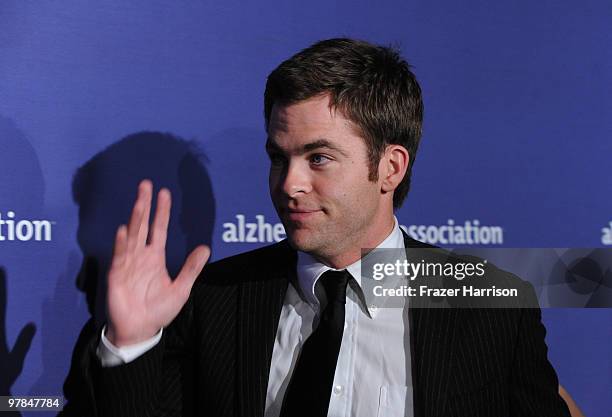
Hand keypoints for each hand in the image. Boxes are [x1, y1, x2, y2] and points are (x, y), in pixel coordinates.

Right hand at [105, 180, 209, 346]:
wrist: (140, 331)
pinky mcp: (117, 275)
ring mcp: (127, 264)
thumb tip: (206, 248)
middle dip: (144, 205)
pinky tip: (124, 230)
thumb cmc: (158, 310)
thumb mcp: (181, 289)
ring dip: (135, 218)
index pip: (159, 229)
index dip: (162, 211)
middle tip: (146, 184)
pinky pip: (120, 257)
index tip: (164, 192)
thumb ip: (191, 268)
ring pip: (132, 236)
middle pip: (142, 225)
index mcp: (155, 257)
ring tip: (140, 201)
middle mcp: (140, 256)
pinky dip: (122, 244)